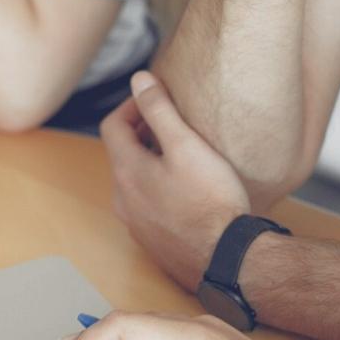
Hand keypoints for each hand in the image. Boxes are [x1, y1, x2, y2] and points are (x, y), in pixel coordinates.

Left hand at [101, 72, 250, 291]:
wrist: (226, 259)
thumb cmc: (210, 201)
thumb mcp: (186, 146)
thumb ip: (159, 110)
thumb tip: (139, 79)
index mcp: (126, 172)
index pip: (112, 125)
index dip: (133, 105)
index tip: (157, 98)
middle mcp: (123, 200)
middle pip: (122, 154)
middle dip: (143, 133)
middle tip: (174, 123)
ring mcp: (136, 224)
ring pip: (135, 181)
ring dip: (152, 162)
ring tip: (184, 155)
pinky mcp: (153, 241)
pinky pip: (148, 205)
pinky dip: (159, 188)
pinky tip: (188, 190)